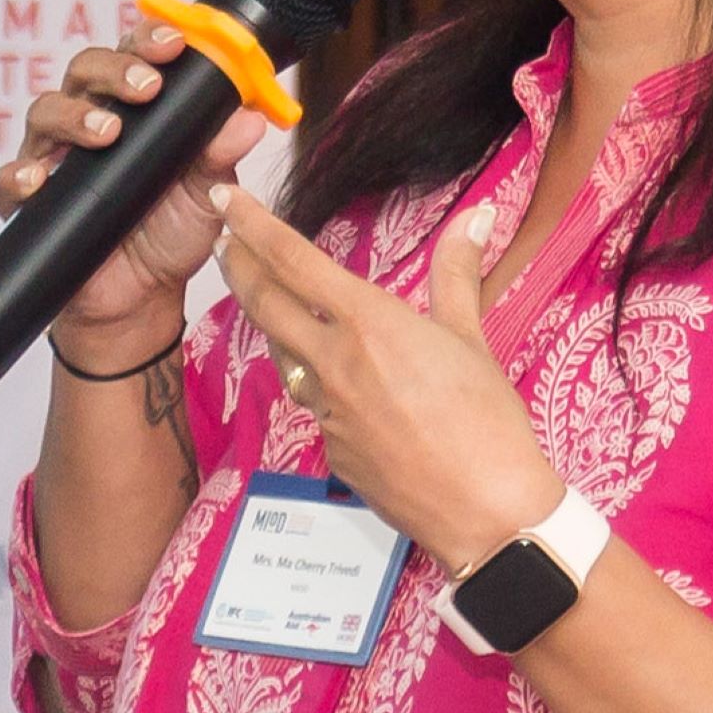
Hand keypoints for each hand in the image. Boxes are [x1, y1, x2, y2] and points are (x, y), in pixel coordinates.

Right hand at [0, 0, 264, 371]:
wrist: (142, 297)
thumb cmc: (172, 230)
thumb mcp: (208, 192)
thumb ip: (222, 154)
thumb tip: (251, 119)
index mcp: (134, 107)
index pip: (133, 54)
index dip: (148, 40)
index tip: (172, 45)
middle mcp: (89, 121)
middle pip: (84, 70)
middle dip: (114, 70)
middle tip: (144, 88)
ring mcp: (55, 159)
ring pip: (45, 113)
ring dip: (73, 115)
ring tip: (106, 133)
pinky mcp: (30, 203)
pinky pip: (10, 180)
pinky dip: (20, 175)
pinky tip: (39, 179)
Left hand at [217, 189, 558, 570]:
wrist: (486, 512)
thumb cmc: (489, 424)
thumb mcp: (473, 338)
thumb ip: (458, 272)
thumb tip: (478, 216)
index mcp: (368, 325)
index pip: (292, 261)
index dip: (253, 225)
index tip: (226, 199)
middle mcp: (335, 363)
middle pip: (265, 305)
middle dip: (239, 267)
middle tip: (224, 242)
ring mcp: (327, 411)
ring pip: (286, 356)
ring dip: (274, 325)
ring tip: (273, 302)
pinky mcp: (332, 450)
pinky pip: (316, 404)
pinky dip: (319, 382)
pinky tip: (339, 382)